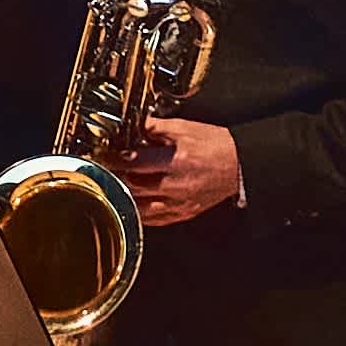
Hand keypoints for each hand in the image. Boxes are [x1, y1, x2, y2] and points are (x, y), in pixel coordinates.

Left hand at [118, 116, 245, 226]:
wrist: (240, 165)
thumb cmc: (217, 146)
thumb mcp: (186, 128)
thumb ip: (157, 127)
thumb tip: (135, 125)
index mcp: (176, 161)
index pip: (134, 162)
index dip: (115, 159)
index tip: (105, 156)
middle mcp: (176, 185)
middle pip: (133, 186)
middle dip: (116, 178)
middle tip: (106, 171)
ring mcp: (179, 203)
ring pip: (140, 208)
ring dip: (125, 198)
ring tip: (115, 188)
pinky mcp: (183, 213)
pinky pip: (155, 220)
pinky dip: (140, 213)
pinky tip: (132, 205)